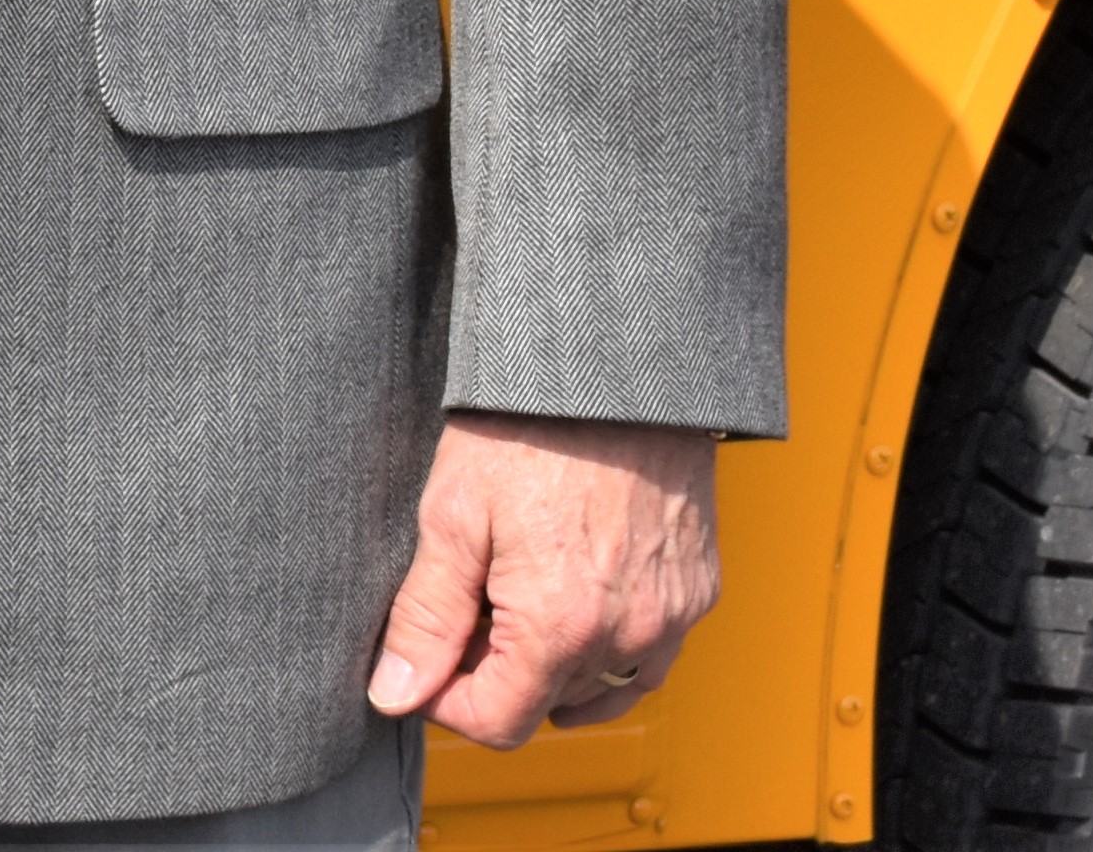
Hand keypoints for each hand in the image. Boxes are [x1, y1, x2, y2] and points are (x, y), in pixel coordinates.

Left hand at [368, 411, 720, 746]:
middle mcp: (630, 637)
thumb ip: (426, 617)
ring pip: (602, 689)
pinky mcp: (698, 592)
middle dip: (498, 671)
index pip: (498, 723)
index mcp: (562, 627)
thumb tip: (394, 693)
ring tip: (520, 589)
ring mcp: (673, 618)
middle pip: (547, 707)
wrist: (618, 369)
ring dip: (554, 664)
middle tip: (471, 598)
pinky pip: (649, 653)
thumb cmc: (532, 426)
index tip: (428, 652)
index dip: (446, 698)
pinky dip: (608, 641)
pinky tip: (574, 585)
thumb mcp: (452, 515)